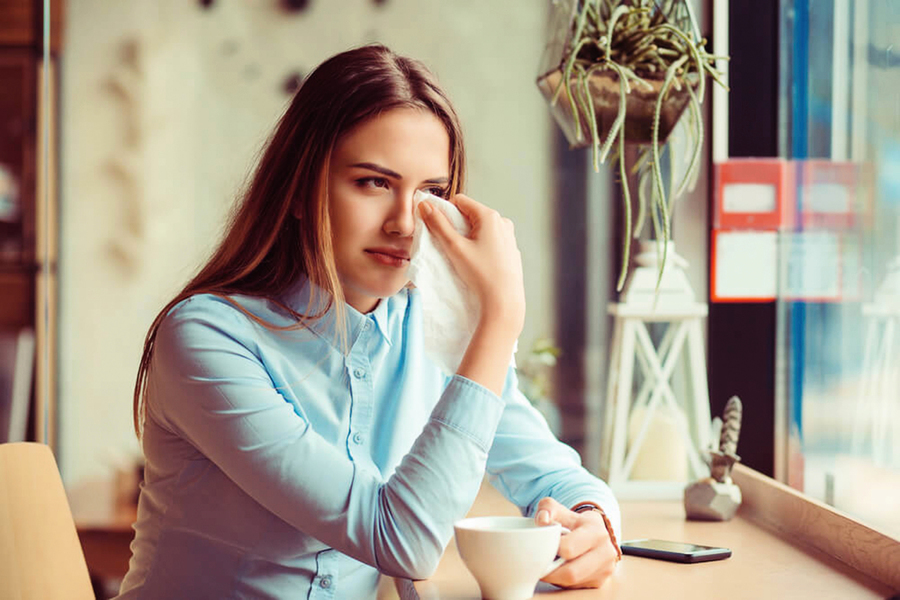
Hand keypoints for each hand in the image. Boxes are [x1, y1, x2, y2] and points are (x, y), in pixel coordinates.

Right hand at [419, 194, 524, 335]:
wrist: (504, 300)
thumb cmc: (481, 274)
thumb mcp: (455, 247)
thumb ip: (438, 224)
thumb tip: (425, 205)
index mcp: (489, 216)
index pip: (460, 201)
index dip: (446, 211)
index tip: (439, 228)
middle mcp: (502, 222)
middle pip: (471, 214)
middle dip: (457, 226)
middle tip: (451, 245)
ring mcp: (509, 236)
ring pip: (481, 228)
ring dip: (468, 236)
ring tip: (464, 256)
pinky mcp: (511, 250)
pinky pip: (491, 240)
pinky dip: (481, 246)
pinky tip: (477, 263)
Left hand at [534, 497, 617, 588]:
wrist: (594, 532)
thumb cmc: (573, 522)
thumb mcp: (561, 510)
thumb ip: (547, 508)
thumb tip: (542, 520)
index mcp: (596, 531)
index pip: (568, 548)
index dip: (551, 549)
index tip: (542, 547)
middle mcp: (605, 551)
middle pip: (571, 572)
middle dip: (550, 570)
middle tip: (538, 564)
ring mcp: (605, 568)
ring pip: (572, 582)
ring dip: (555, 578)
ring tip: (546, 567)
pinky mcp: (600, 581)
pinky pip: (576, 587)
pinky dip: (563, 581)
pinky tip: (558, 570)